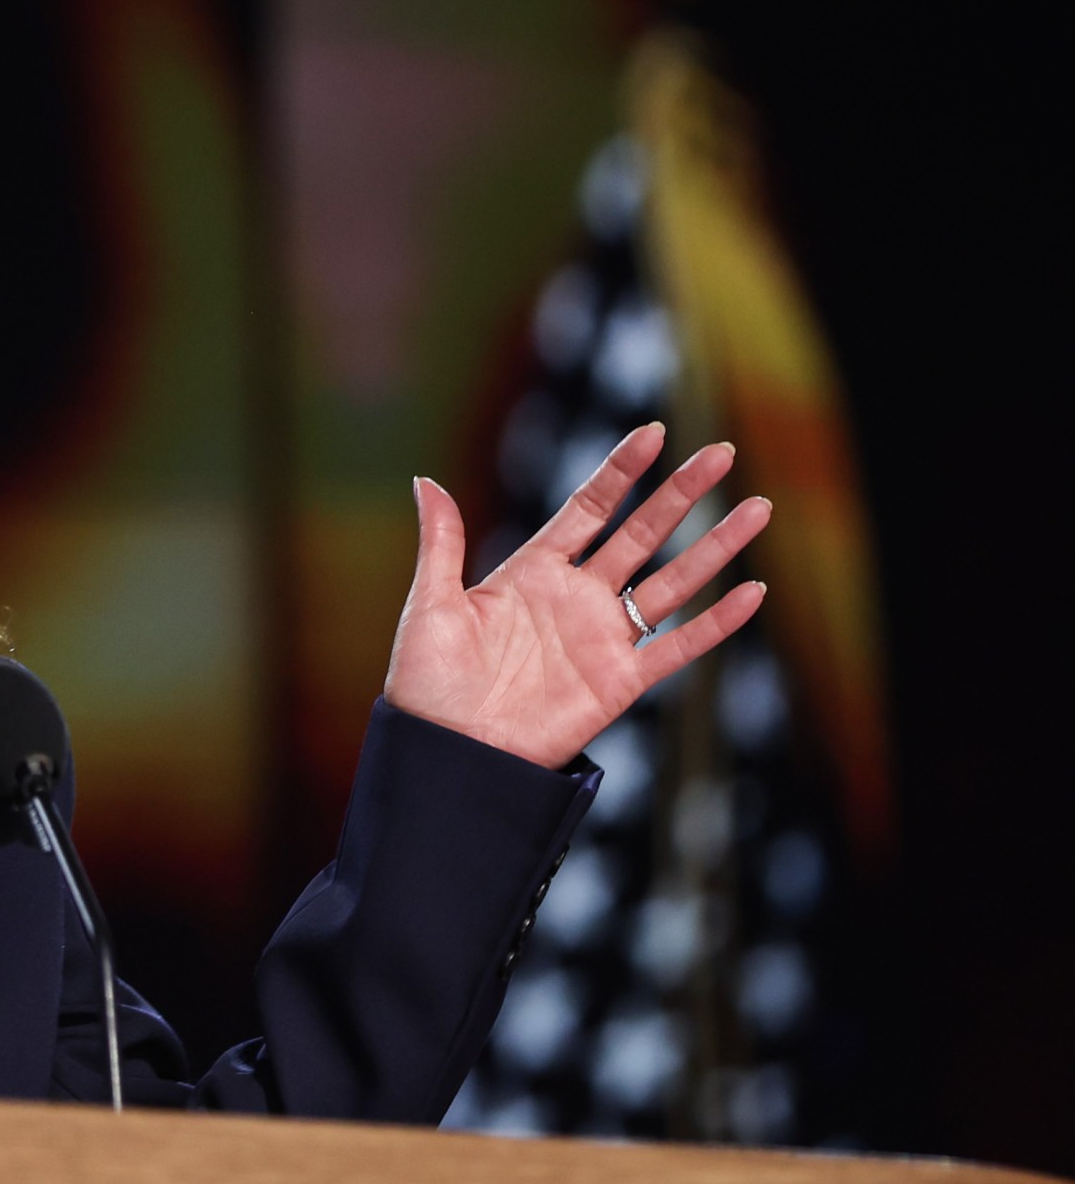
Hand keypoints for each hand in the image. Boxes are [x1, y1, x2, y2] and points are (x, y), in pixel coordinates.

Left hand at [384, 423, 767, 768]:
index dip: (620, 471)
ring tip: (758, 508)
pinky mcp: (620, 681)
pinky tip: (752, 593)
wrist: (447, 751)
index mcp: (532, 571)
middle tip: (723, 451)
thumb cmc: (428, 681)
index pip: (588, 508)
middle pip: (642, 533)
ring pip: (672, 582)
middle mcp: (575, 597)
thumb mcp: (431, 604)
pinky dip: (716, 622)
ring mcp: (602, 637)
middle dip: (682, 492)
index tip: (653, 432)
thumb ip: (441, 543)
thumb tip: (424, 482)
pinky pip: (678, 646)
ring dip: (715, 547)